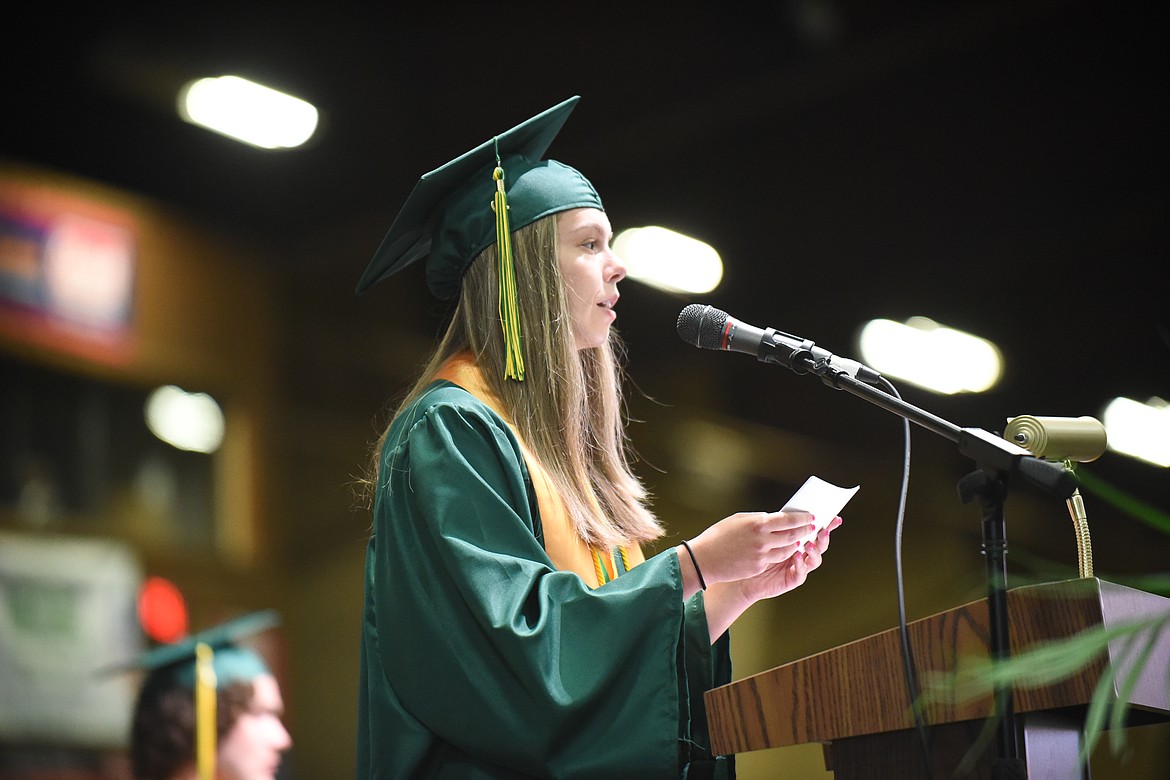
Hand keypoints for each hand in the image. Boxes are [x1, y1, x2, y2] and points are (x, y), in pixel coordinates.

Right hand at [687, 510, 820, 585]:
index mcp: (757, 523)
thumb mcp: (738, 520)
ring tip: (801, 539)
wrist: (703, 559)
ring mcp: (761, 555)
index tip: (810, 516)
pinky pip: (776, 559)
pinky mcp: (758, 567)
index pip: (788, 519)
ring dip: (796, 544)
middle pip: (793, 535)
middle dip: (805, 531)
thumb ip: (758, 519)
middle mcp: (762, 539)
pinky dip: (784, 553)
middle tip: (812, 528)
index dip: (802, 518)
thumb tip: (773, 519)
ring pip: (788, 549)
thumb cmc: (717, 536)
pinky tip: (787, 550)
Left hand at [735, 516, 841, 602]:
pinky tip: (797, 556)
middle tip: (824, 529)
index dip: (827, 525)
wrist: (741, 572)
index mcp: (798, 540)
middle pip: (820, 545)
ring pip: (815, 560)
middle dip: (824, 537)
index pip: (816, 530)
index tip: (834, 517)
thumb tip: (788, 511)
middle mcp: (802, 553)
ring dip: (815, 551)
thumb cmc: (752, 550)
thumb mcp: (765, 533)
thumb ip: (778, 524)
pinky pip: (801, 573)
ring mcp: (798, 567)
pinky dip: (801, 565)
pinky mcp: (791, 579)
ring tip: (809, 543)